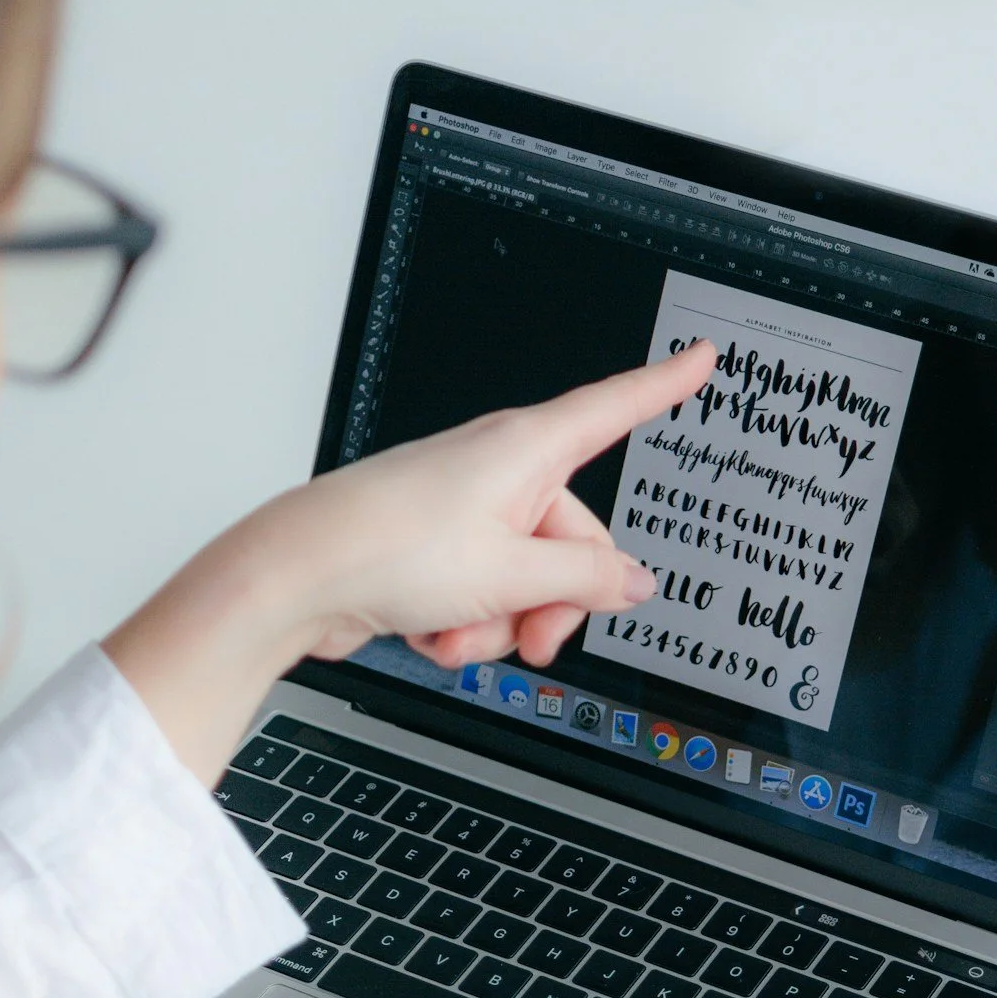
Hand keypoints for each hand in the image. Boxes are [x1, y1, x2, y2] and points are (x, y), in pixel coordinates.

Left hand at [103, 341, 714, 781]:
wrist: (296, 578)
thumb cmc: (387, 548)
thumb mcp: (512, 573)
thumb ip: (585, 579)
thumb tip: (632, 581)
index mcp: (526, 450)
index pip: (615, 407)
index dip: (664, 385)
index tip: (700, 360)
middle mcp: (498, 473)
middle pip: (573, 541)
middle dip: (556, 602)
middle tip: (535, 637)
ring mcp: (465, 511)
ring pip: (526, 580)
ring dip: (501, 624)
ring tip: (458, 633)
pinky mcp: (435, 549)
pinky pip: (483, 596)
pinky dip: (464, 626)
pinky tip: (431, 633)